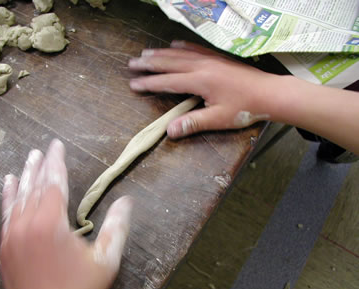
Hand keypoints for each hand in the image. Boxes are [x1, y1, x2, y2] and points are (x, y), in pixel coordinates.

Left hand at [0, 139, 131, 288]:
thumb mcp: (106, 260)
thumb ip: (117, 227)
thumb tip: (127, 201)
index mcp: (52, 223)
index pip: (54, 183)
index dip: (57, 162)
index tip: (56, 145)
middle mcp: (28, 224)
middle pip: (35, 187)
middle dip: (40, 165)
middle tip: (43, 148)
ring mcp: (13, 236)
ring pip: (18, 198)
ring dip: (23, 177)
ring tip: (27, 159)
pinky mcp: (5, 248)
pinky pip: (5, 215)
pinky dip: (7, 198)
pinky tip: (7, 186)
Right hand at [128, 40, 278, 137]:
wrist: (270, 93)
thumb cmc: (245, 108)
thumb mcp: (218, 119)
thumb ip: (193, 123)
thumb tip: (169, 131)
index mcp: (200, 81)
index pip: (168, 81)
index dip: (149, 83)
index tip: (133, 83)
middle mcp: (202, 66)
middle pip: (170, 62)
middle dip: (149, 63)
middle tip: (132, 63)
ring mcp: (210, 59)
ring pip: (180, 53)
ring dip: (161, 53)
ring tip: (146, 53)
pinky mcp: (218, 58)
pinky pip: (196, 48)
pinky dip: (182, 46)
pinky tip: (175, 44)